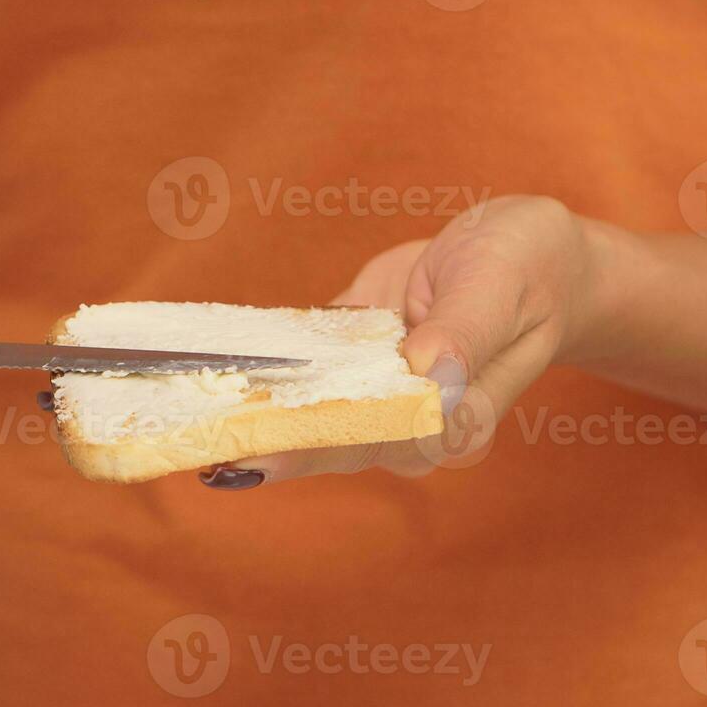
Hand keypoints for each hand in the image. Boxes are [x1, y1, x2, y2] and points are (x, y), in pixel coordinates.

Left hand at [200, 196, 605, 488]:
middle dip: (259, 441)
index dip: (311, 447)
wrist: (527, 252)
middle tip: (187, 445)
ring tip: (178, 419)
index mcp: (454, 417)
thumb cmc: (528, 269)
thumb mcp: (501, 284)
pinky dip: (256, 371)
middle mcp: (408, 420)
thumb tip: (426, 372)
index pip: (376, 441)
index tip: (250, 454)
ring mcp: (375, 391)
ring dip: (245, 414)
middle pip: (327, 440)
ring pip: (304, 412)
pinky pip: (301, 370)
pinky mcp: (352, 357)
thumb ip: (465, 331)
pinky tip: (204, 375)